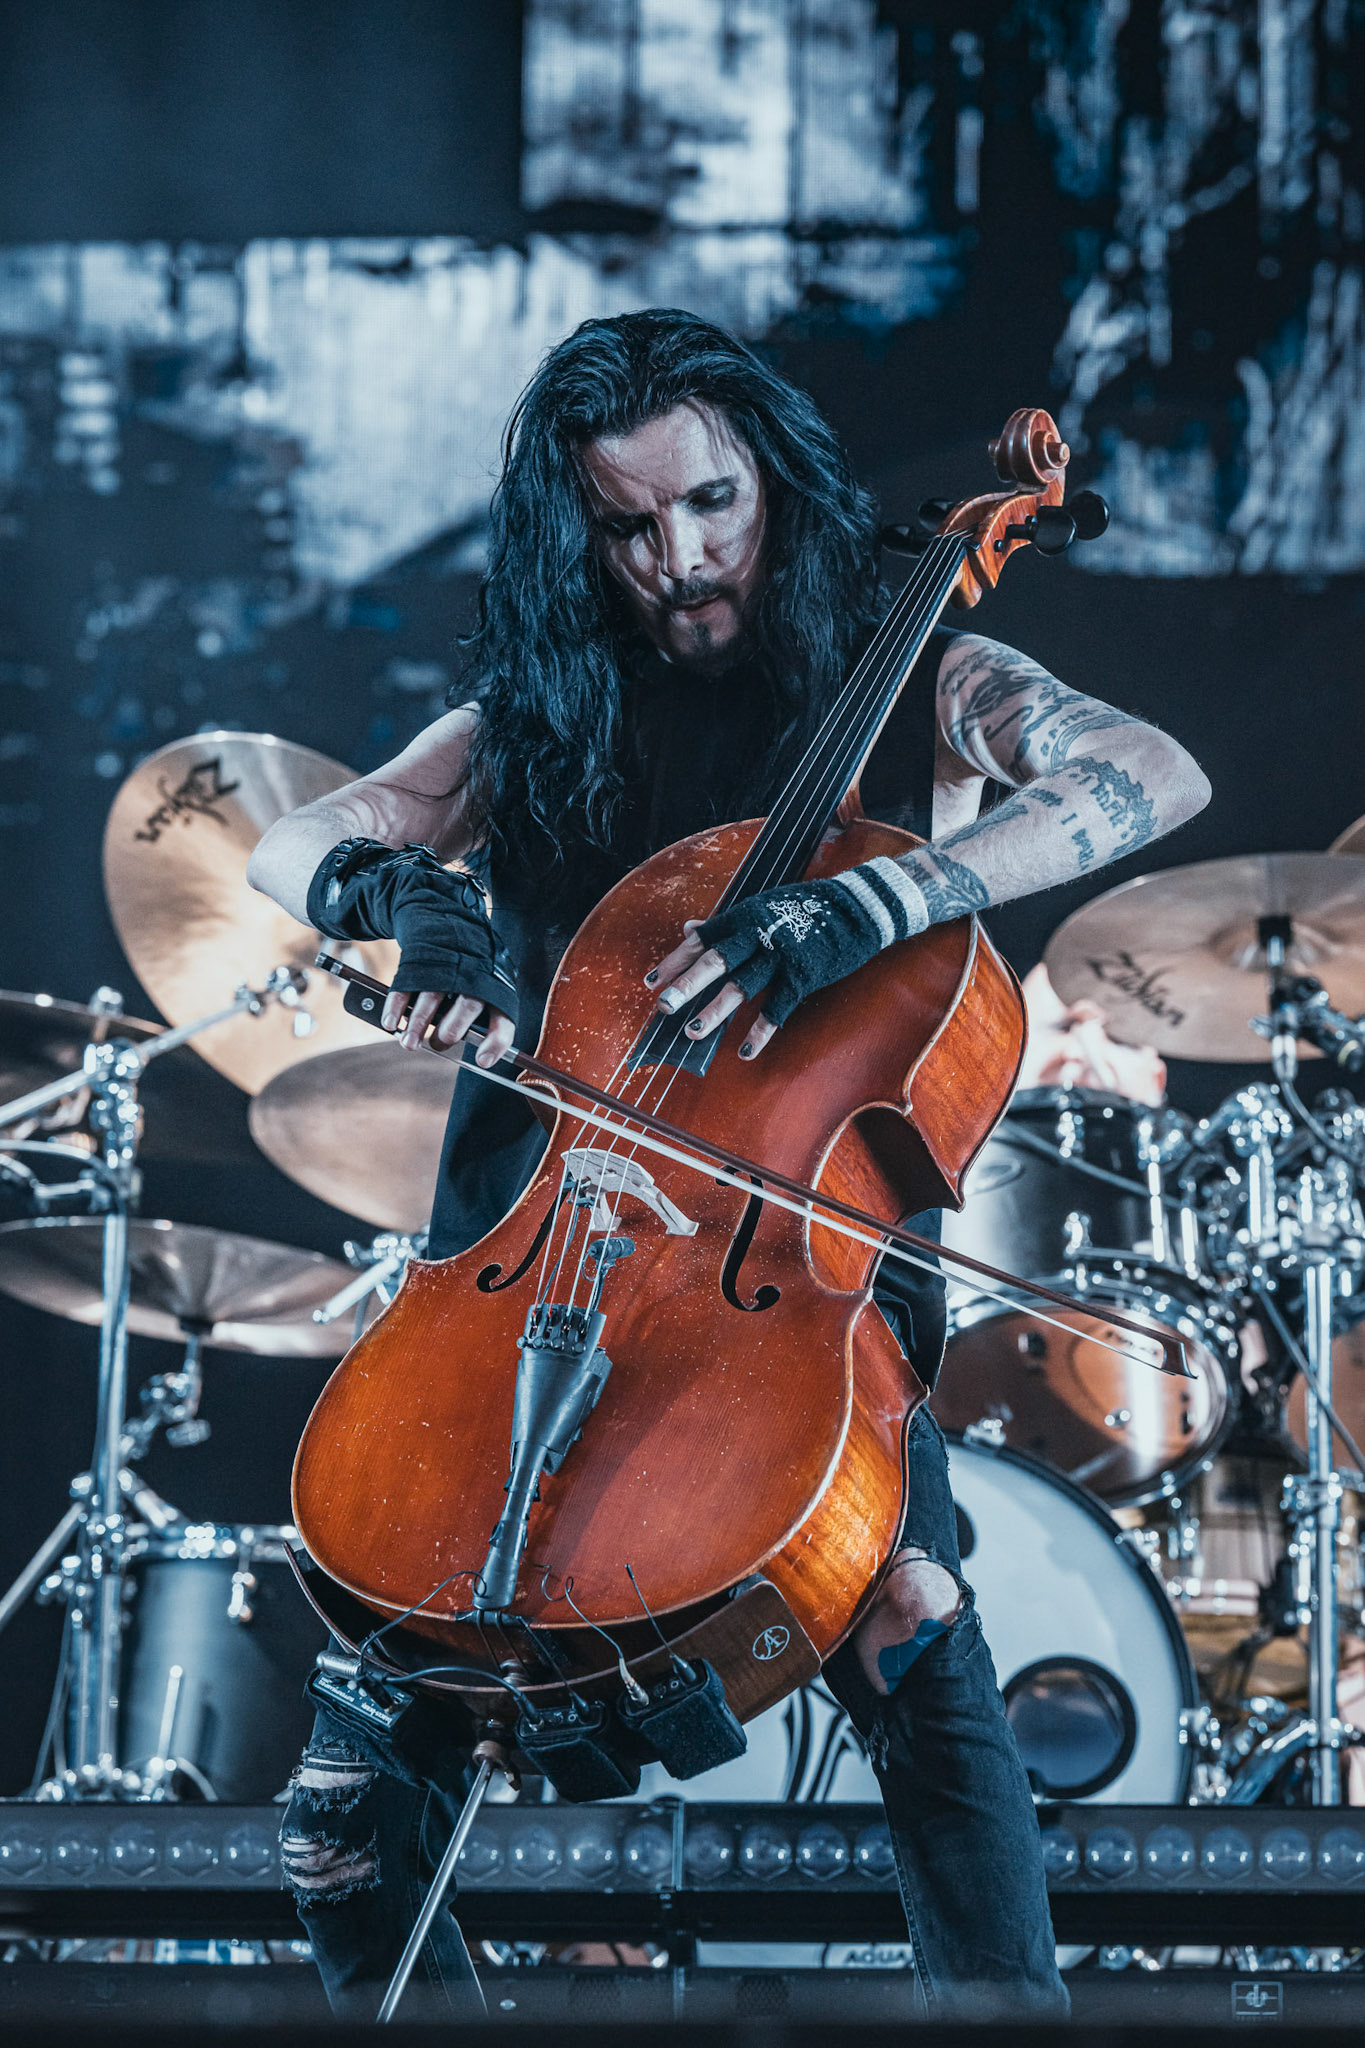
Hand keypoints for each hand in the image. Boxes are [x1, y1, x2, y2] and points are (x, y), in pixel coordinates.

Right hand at [307, 840, 518, 1067]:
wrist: (442, 915)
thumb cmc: (466, 965)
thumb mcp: (481, 984)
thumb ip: (475, 1016)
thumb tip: (463, 1052)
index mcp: (494, 985)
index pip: (503, 1017)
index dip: (495, 1042)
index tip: (483, 1061)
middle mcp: (474, 975)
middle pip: (467, 1006)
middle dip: (450, 1030)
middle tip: (436, 1045)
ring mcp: (445, 965)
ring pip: (433, 998)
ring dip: (418, 1024)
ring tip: (407, 1041)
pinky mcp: (418, 959)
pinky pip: (406, 986)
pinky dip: (396, 1007)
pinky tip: (391, 1022)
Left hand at [645, 859, 926, 1058]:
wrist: (858, 905)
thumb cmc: (805, 907)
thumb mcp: (762, 906)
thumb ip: (726, 923)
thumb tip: (688, 928)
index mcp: (744, 917)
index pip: (701, 941)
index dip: (674, 961)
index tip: (651, 982)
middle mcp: (758, 934)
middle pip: (715, 962)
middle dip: (686, 985)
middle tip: (662, 1006)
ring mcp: (780, 955)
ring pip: (741, 987)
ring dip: (715, 1012)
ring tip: (692, 1033)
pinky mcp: (803, 975)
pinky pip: (777, 1007)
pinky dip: (761, 1031)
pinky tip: (745, 1051)